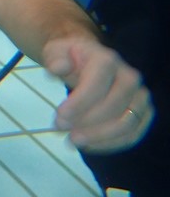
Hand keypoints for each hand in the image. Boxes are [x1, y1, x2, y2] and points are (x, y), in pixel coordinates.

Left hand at [45, 37, 153, 152]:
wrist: (85, 61)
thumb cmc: (69, 58)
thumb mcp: (56, 53)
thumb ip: (55, 59)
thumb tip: (58, 67)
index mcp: (107, 60)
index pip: (97, 85)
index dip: (79, 104)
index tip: (59, 117)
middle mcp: (129, 77)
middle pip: (113, 107)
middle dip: (86, 122)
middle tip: (60, 128)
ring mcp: (140, 96)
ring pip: (126, 124)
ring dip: (99, 137)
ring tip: (73, 140)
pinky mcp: (144, 114)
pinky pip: (132, 135)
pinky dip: (110, 144)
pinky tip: (88, 145)